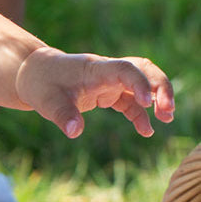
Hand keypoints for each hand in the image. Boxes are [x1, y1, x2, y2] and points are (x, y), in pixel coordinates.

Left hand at [15, 48, 174, 137]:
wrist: (35, 75)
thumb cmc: (41, 84)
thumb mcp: (46, 101)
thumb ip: (62, 115)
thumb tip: (75, 132)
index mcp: (94, 69)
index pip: (125, 69)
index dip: (139, 82)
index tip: (148, 102)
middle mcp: (107, 72)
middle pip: (144, 70)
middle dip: (160, 87)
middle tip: (166, 110)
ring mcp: (109, 82)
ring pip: (142, 84)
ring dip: (157, 99)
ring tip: (166, 118)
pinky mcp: (108, 93)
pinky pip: (130, 102)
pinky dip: (140, 114)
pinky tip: (147, 131)